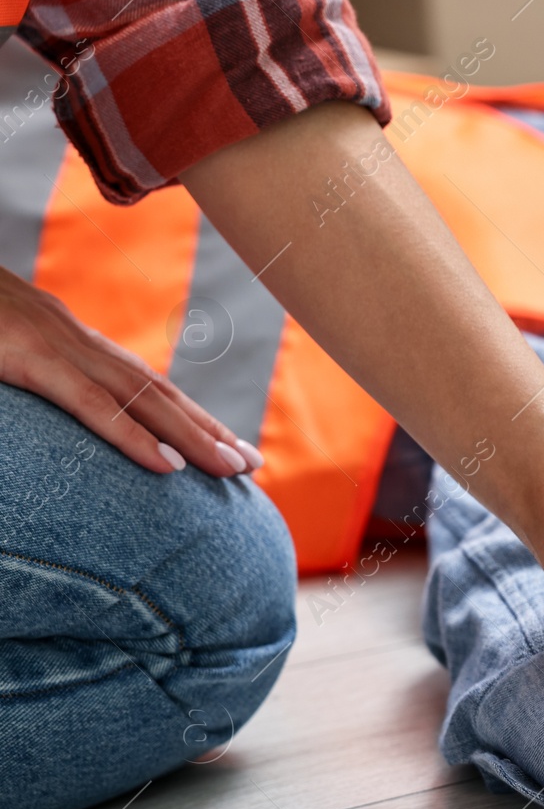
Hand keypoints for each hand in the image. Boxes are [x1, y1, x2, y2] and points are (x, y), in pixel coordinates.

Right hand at [0, 266, 259, 476]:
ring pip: (141, 397)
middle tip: (252, 463)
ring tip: (232, 468)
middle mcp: (75, 340)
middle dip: (208, 428)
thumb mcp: (0, 348)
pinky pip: (91, 403)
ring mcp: (57, 346)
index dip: (186, 413)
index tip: (226, 443)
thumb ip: (33, 370)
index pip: (141, 381)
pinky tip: (169, 466)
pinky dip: (135, 435)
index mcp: (69, 340)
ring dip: (193, 435)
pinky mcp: (31, 359)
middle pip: (157, 390)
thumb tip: (53, 397)